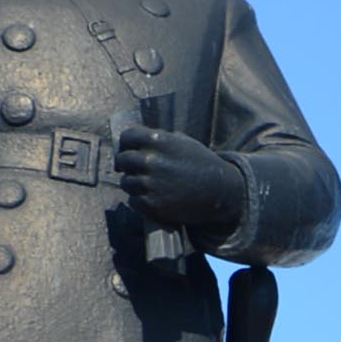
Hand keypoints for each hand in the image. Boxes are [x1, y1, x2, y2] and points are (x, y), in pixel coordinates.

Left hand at [113, 126, 243, 229]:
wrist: (218, 192)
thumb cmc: (201, 164)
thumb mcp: (183, 142)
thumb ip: (159, 139)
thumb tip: (137, 140)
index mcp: (159, 140)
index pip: (127, 137)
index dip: (126, 144)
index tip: (127, 149)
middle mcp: (151, 161)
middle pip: (122, 160)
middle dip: (125, 165)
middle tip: (131, 169)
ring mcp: (150, 184)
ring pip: (125, 182)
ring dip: (132, 184)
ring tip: (145, 185)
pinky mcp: (152, 205)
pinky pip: (133, 201)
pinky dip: (139, 200)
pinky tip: (151, 198)